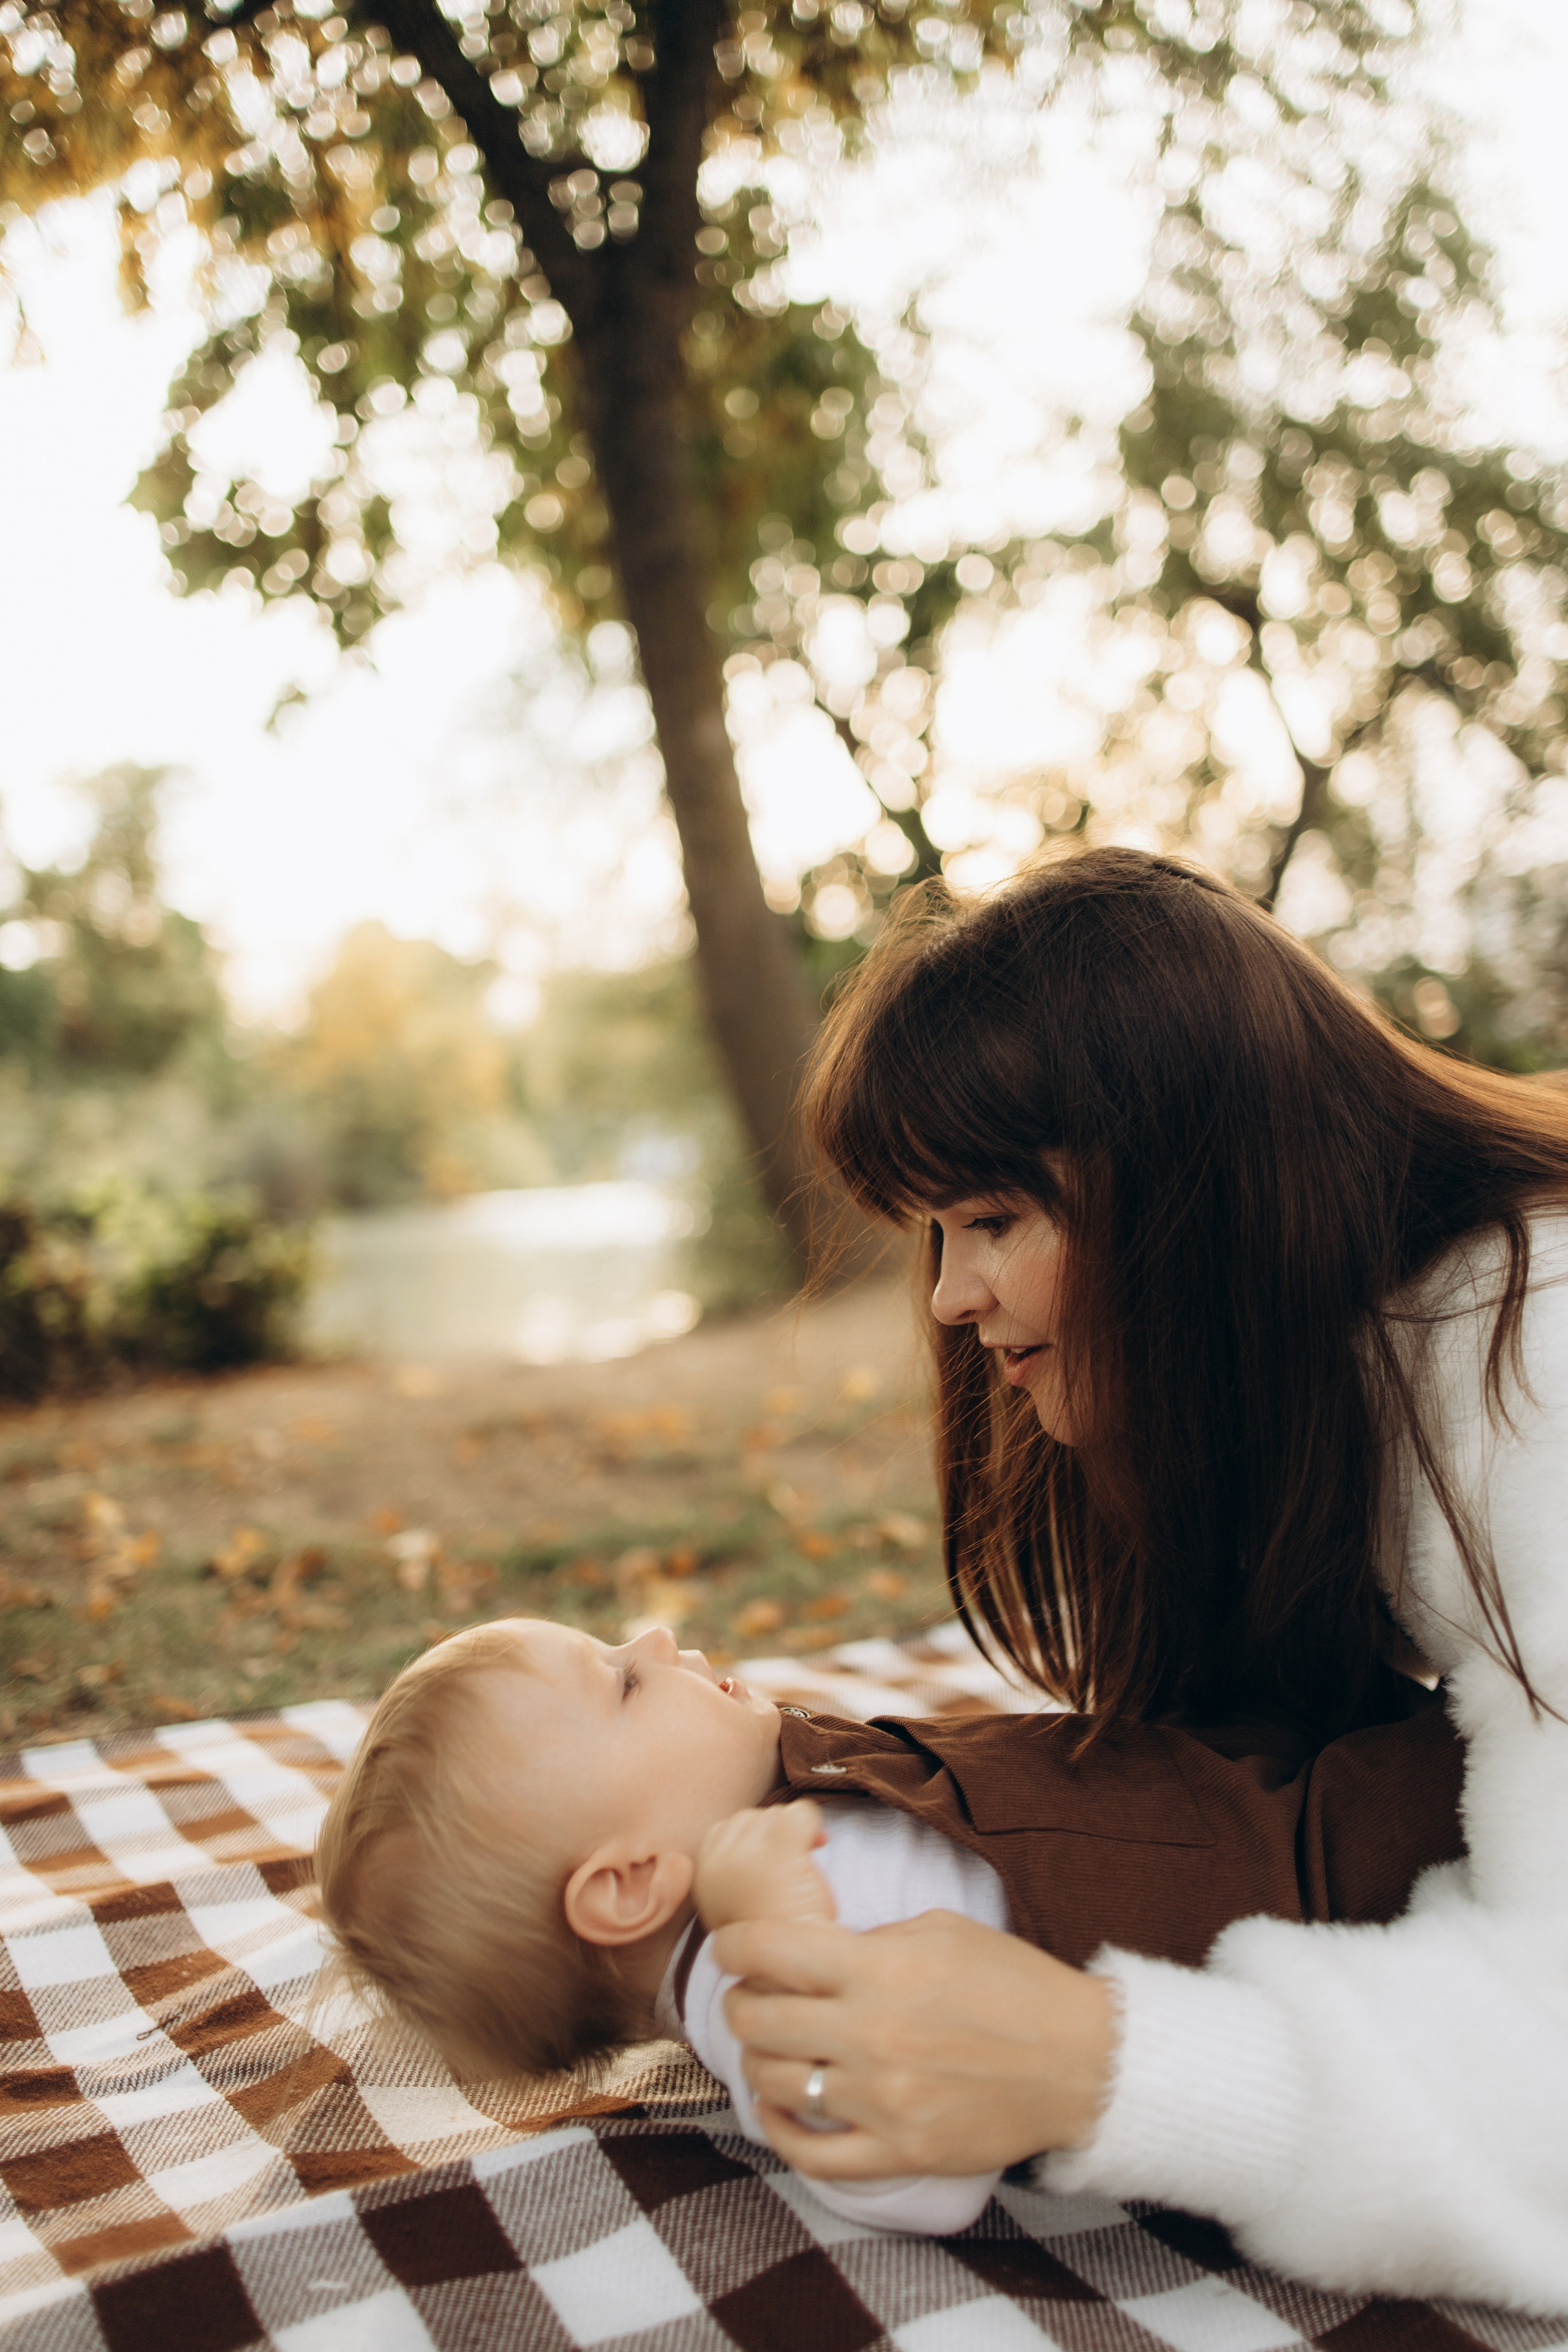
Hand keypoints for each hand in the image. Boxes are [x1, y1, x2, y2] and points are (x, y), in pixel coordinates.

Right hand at [696, 1800, 835, 1932]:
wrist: (791, 1977)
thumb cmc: (777, 1943)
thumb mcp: (740, 1904)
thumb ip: (741, 1867)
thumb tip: (774, 1826)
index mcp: (703, 1875)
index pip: (727, 1829)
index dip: (756, 1839)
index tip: (777, 1861)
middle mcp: (717, 1860)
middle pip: (751, 1818)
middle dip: (775, 1833)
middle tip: (798, 1864)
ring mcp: (744, 1854)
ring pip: (775, 1814)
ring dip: (794, 1832)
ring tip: (805, 1865)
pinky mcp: (776, 1852)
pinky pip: (799, 1813)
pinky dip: (813, 1824)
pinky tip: (821, 1844)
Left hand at [712, 1909, 1116, 2180]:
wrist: (1079, 2063)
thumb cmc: (1015, 1986)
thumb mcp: (943, 1931)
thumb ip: (873, 1938)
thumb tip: (815, 1952)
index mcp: (881, 1966)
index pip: (769, 1949)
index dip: (734, 1944)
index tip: (732, 1948)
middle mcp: (871, 2032)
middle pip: (758, 2018)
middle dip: (741, 2003)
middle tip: (749, 1998)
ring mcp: (882, 2099)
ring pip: (775, 2082)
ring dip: (759, 2060)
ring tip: (770, 2048)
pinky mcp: (899, 2151)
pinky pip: (812, 2154)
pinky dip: (780, 2130)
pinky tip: (779, 2107)